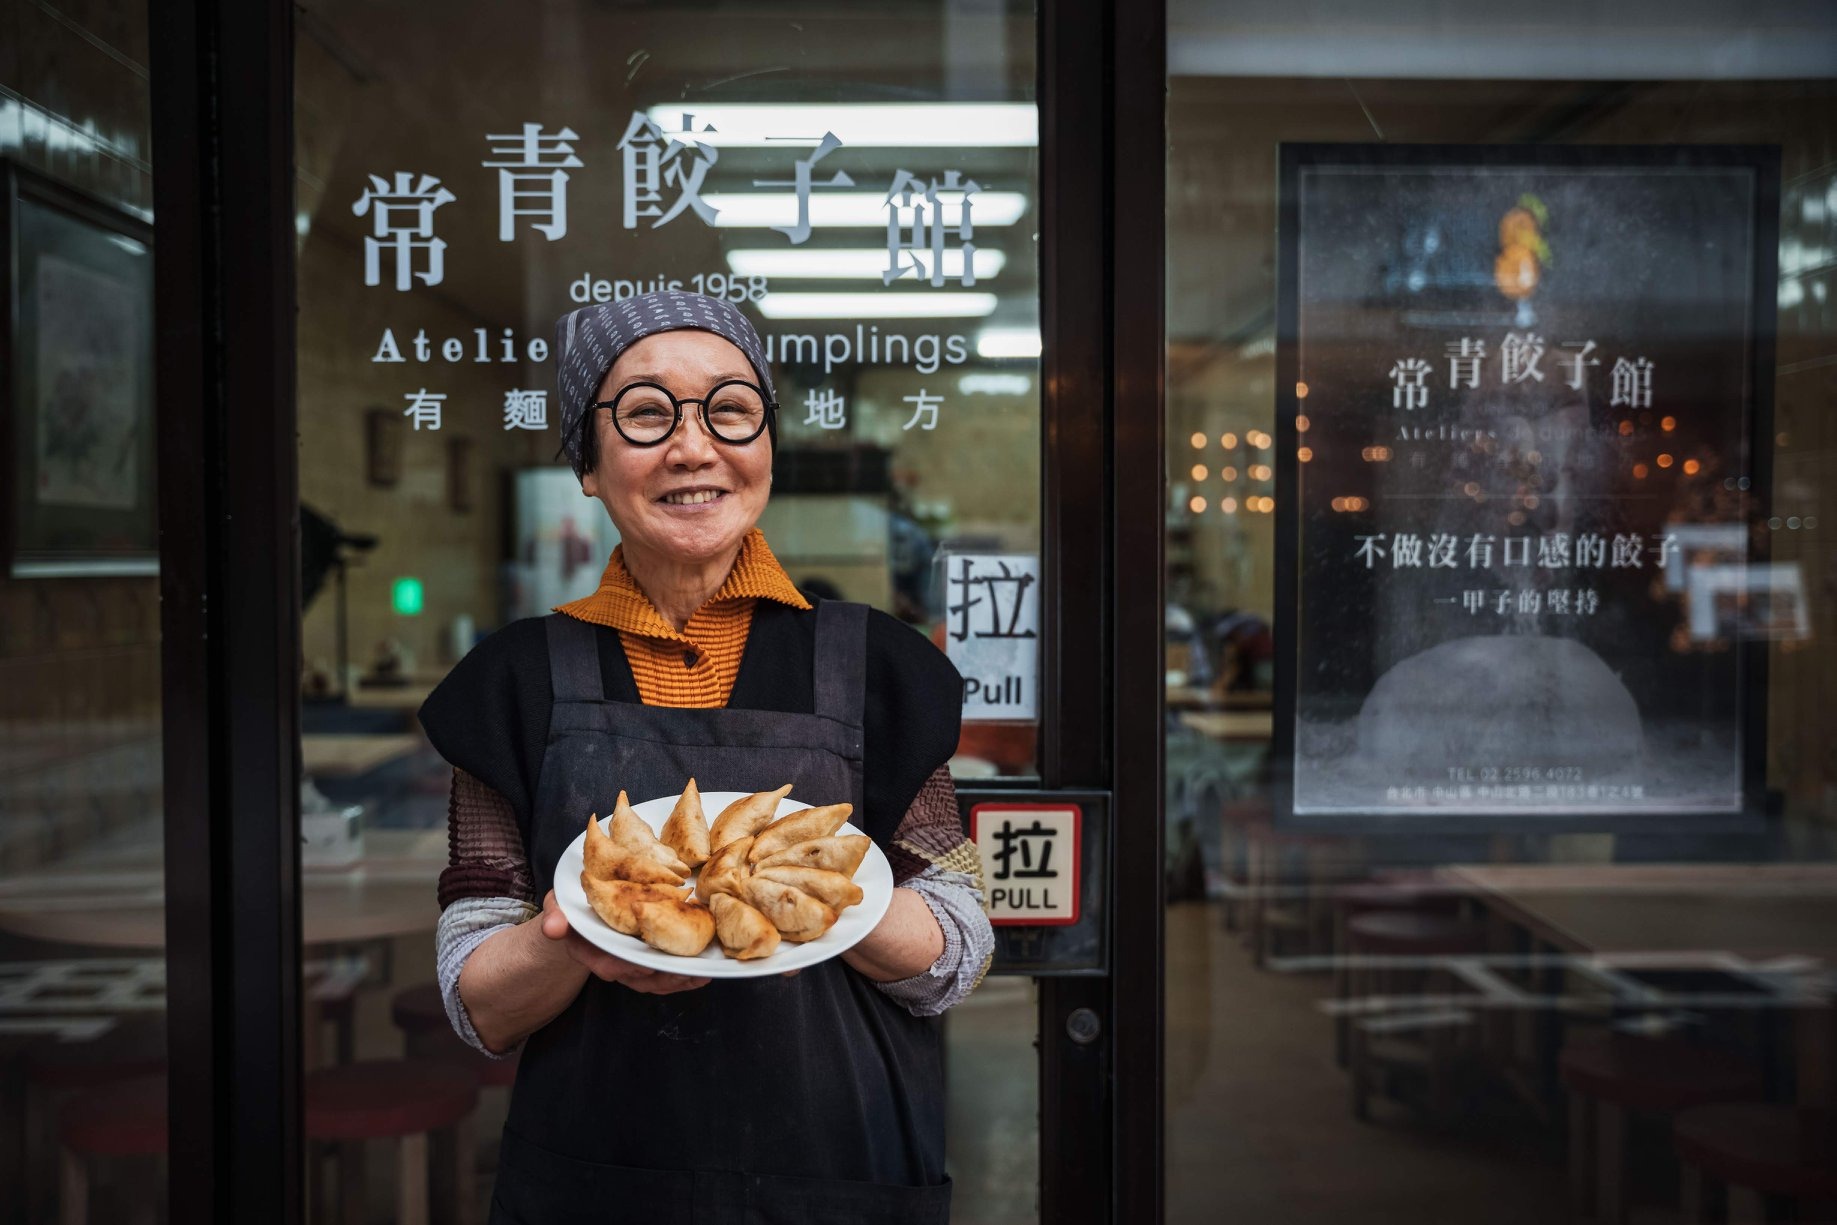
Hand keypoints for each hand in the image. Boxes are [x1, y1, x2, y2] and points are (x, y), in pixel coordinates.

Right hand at [537, 890, 709, 994]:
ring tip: (702, 973)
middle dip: (662, 977)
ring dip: (679, 980)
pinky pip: (666, 977)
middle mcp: (612, 963)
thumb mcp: (559, 905)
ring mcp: (631, 967)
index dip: (625, 966)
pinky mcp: (647, 965)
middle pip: (638, 977)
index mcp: (590, 950)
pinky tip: (704, 972)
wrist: (583, 915)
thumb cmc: (573, 907)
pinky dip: (685, 977)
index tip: (644, 963)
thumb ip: (556, 914)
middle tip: (685, 970)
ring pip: (655, 981)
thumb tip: (554, 927)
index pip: (607, 963)